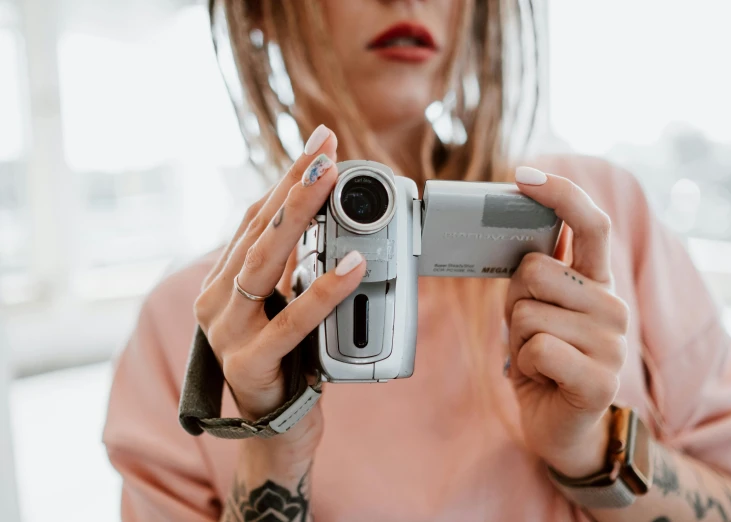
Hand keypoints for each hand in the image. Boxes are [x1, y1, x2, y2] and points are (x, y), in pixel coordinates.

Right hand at [193, 125, 365, 450]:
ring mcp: (227, 333)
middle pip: (257, 231)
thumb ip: (290, 268)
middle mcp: (216, 302)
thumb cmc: (285, 363)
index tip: (318, 146)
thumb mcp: (283, 305)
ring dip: (298, 218)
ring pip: (264, 264)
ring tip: (330, 183)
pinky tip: (352, 266)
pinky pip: (291, 322)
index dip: (286, 179)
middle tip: (324, 149)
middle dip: (293, 185)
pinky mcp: (249, 364)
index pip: (254, 218)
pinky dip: (323, 291)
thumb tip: (318, 220)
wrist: (274, 432)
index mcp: (223, 283)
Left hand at [506, 167, 629, 478]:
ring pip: (527, 312)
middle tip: (529, 328)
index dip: (560, 194)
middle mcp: (612, 306)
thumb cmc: (545, 358)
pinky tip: (544, 378)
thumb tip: (517, 232)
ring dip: (518, 338)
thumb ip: (537, 273)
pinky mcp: (600, 380)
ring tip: (539, 356)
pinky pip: (535, 348)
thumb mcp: (538, 308)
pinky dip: (525, 365)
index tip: (524, 174)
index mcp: (597, 282)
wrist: (561, 425)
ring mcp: (611, 343)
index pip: (591, 224)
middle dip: (515, 299)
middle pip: (537, 270)